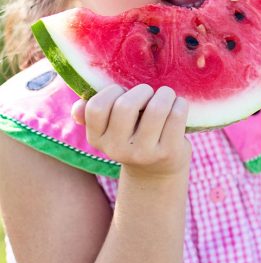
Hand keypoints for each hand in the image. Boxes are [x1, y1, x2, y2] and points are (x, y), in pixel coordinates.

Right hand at [71, 84, 191, 177]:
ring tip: (167, 96)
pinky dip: (180, 104)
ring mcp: (144, 153)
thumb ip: (93, 115)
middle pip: (126, 106)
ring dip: (165, 94)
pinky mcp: (168, 153)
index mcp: (97, 139)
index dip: (112, 92)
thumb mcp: (110, 129)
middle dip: (142, 91)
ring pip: (156, 109)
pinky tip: (178, 106)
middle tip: (150, 93)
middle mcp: (117, 149)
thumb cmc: (133, 136)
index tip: (124, 93)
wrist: (157, 171)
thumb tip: (78, 108)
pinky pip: (176, 116)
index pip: (96, 107)